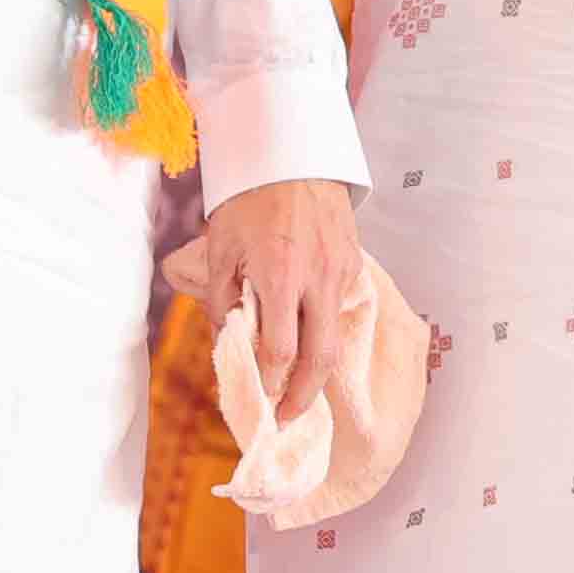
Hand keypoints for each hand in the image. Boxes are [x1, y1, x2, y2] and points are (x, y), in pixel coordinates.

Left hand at [163, 179, 373, 427]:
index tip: (262, 402)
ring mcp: (340, 271)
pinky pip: (339, 307)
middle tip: (289, 419)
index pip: (280, 349)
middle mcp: (317, 278)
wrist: (291, 154)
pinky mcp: (351, 263)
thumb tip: (230, 338)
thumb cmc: (248, 198)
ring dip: (318, 370)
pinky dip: (324, 329)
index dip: (271, 383)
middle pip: (319, 357)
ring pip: (334, 336)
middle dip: (303, 396)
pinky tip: (309, 340)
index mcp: (280, 274)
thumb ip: (224, 296)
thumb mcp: (222, 246)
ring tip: (300, 392)